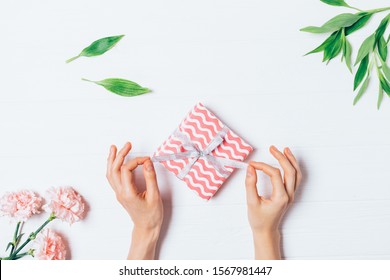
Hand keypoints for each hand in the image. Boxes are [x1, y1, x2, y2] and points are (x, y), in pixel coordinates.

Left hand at [106, 142, 162, 259]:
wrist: (146, 228)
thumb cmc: (151, 215)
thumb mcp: (154, 196)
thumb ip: (150, 178)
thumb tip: (147, 162)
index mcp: (128, 193)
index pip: (127, 170)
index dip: (137, 161)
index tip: (147, 160)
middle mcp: (120, 192)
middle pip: (114, 170)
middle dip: (120, 155)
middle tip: (127, 144)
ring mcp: (118, 193)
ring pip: (110, 173)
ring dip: (112, 160)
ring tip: (114, 148)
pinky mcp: (120, 193)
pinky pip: (112, 178)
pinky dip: (113, 167)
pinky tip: (115, 161)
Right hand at [245, 146, 301, 258]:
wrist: (266, 231)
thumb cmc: (259, 219)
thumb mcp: (251, 202)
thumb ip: (250, 185)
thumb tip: (251, 169)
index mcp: (280, 197)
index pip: (275, 174)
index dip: (263, 166)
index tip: (252, 164)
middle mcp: (288, 195)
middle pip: (290, 171)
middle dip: (281, 158)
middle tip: (272, 148)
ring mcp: (291, 195)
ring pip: (296, 174)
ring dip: (291, 161)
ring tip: (285, 150)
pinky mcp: (289, 194)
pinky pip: (295, 178)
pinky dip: (293, 168)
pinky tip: (288, 161)